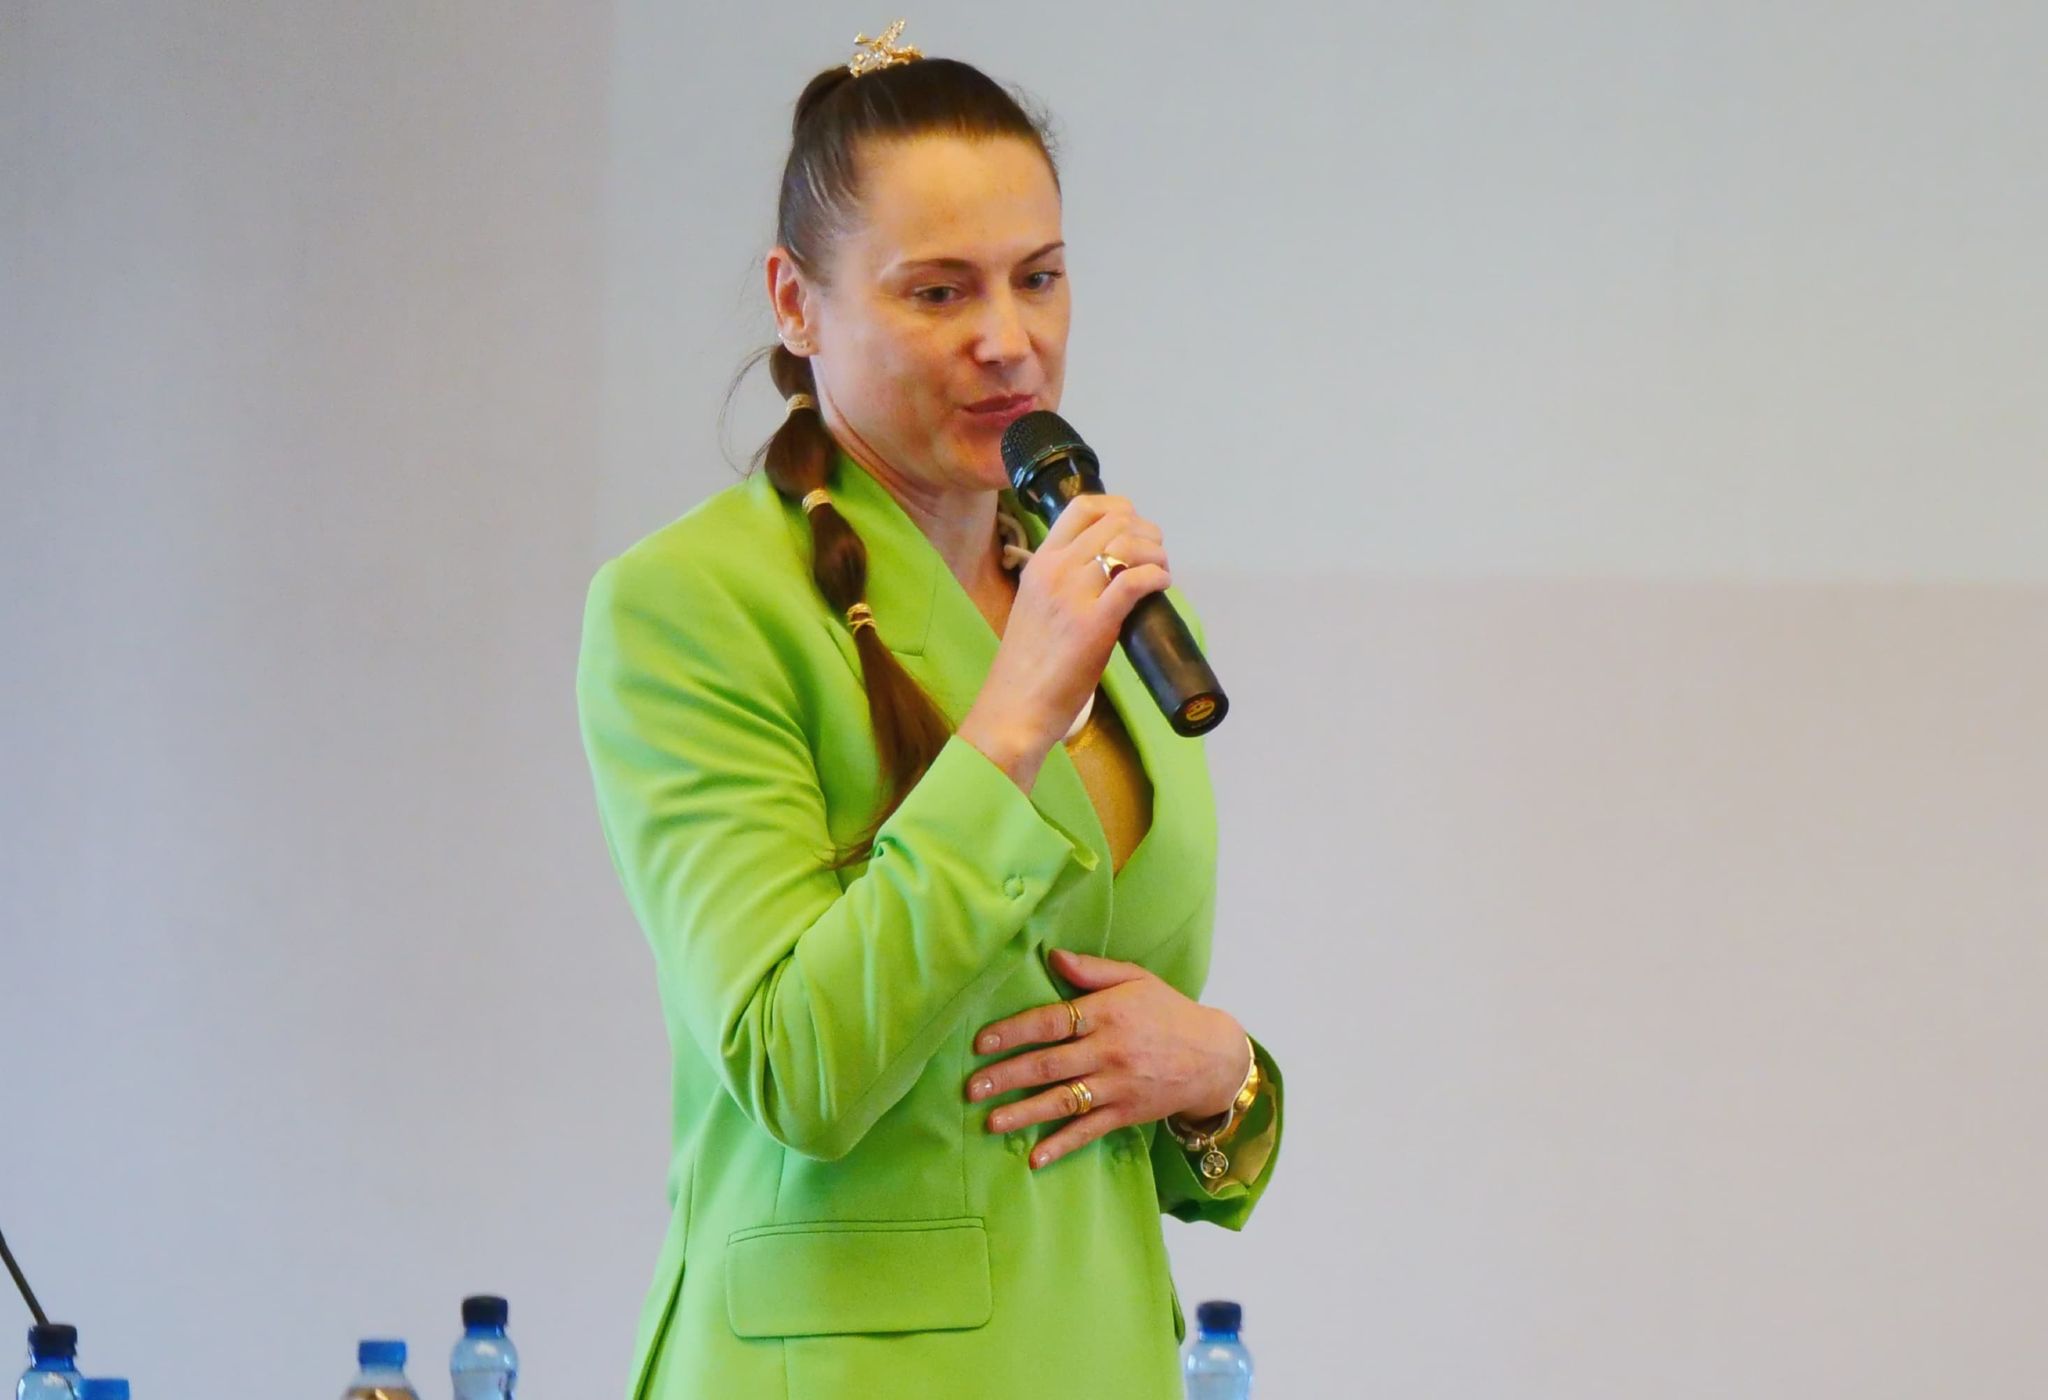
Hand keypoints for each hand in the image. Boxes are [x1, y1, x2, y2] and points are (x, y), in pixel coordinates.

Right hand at [957, 495, 1171, 789]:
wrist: (1015, 707)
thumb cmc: (1027, 666)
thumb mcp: (1036, 606)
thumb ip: (1063, 584)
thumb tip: (1105, 575)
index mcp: (1039, 563)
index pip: (1082, 507)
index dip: (1119, 508)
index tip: (1134, 527)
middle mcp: (1055, 569)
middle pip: (1115, 521)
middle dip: (1146, 532)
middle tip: (1155, 556)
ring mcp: (1073, 595)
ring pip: (1128, 544)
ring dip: (1156, 553)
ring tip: (1161, 572)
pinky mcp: (1093, 623)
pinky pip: (1135, 580)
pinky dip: (1157, 576)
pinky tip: (1161, 587)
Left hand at [963, 947, 1246, 1169]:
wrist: (1213, 1056)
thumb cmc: (1168, 1012)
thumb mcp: (1136, 978)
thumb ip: (1092, 969)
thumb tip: (1052, 955)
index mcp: (1106, 1014)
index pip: (1051, 1022)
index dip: (1013, 1032)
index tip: (980, 1043)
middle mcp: (1108, 1051)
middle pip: (1048, 1065)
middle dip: (1006, 1077)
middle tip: (972, 1088)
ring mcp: (1117, 1086)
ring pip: (1063, 1101)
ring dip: (1024, 1113)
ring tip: (991, 1123)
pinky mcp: (1126, 1113)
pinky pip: (1089, 1131)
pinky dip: (1062, 1145)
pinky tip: (1036, 1157)